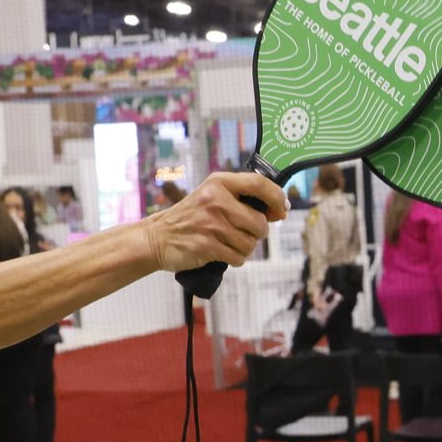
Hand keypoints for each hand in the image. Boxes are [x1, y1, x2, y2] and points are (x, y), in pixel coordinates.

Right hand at [145, 172, 286, 272]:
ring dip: (244, 248)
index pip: (260, 184)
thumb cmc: (192, 217)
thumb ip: (244, 199)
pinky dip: (234, 259)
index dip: (278, 198)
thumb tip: (280, 210)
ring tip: (226, 242)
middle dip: (256, 233)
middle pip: (260, 223)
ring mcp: (211, 223)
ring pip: (250, 244)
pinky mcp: (207, 245)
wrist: (158, 237)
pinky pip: (238, 257)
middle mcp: (216, 200)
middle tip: (241, 232)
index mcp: (219, 182)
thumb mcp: (213, 197)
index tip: (283, 210)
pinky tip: (220, 252)